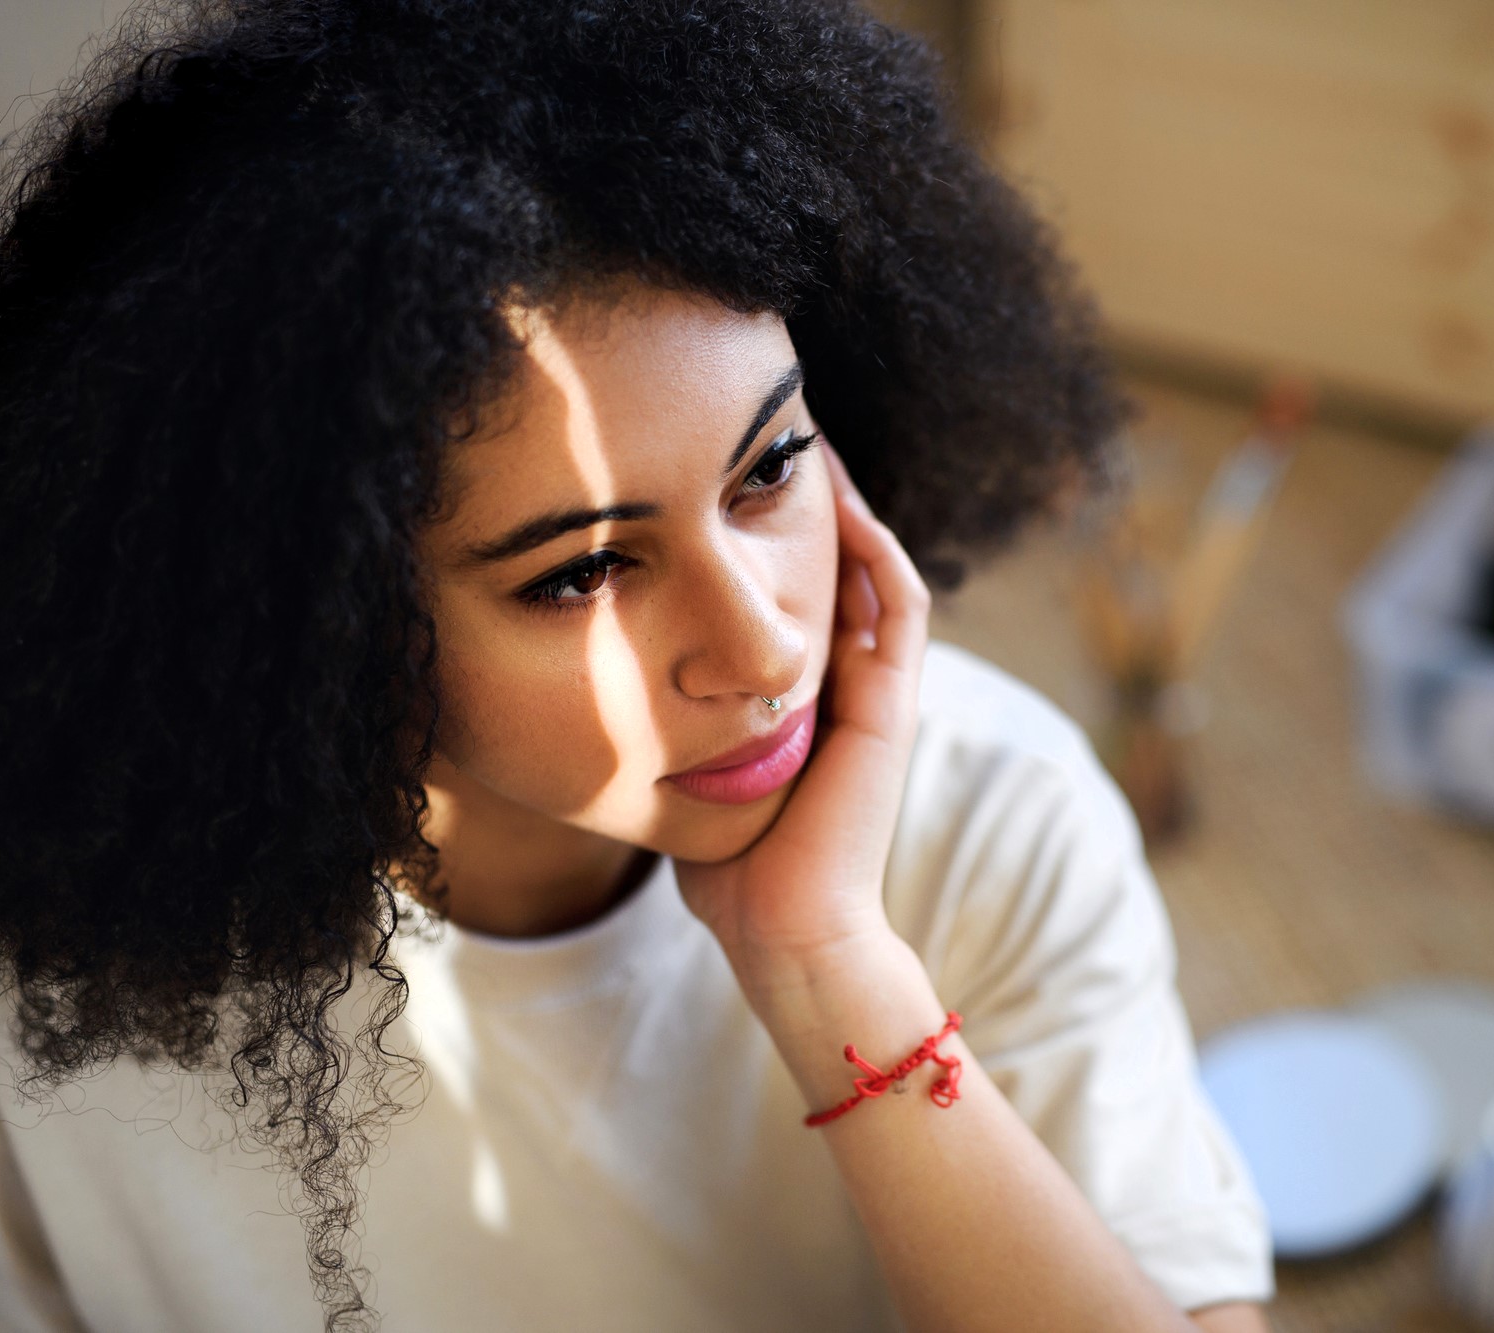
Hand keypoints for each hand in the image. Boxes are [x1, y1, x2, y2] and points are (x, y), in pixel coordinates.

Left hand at [673, 444, 932, 996]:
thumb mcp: (688, 770)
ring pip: (875, 571)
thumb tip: (593, 677)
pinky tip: (840, 499)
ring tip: (809, 442)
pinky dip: (876, 549)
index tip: (722, 472)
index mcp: (806, 695)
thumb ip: (669, 724)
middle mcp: (848, 684)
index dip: (768, 529)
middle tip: (769, 433)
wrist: (785, 935)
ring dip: (847, 505)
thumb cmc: (730, 871)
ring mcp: (877, 693)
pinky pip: (900, 608)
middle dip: (804, 500)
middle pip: (837, 565)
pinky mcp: (892, 707)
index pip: (798, 588)